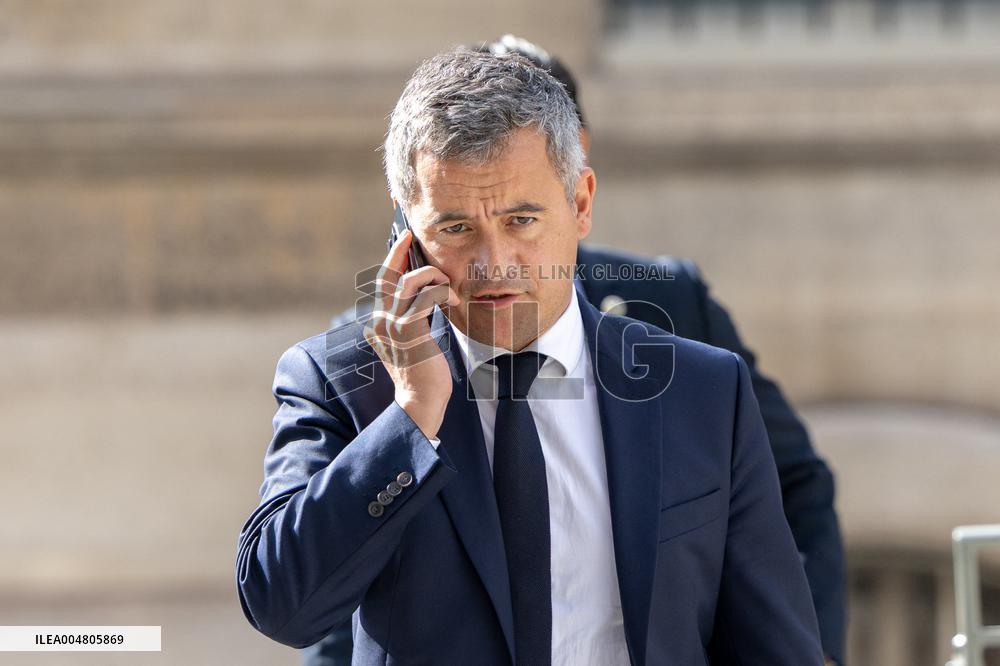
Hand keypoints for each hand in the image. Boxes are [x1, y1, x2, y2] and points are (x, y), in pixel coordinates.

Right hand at [365, 229, 459, 439]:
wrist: (421, 402)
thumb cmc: (423, 373)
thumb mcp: (413, 342)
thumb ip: (410, 319)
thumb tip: (424, 295)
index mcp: (378, 323)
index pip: (382, 283)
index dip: (392, 260)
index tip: (403, 241)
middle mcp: (379, 322)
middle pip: (387, 275)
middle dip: (400, 252)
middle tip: (412, 235)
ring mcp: (391, 326)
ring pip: (409, 282)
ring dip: (433, 276)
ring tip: (448, 286)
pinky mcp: (409, 331)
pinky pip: (425, 296)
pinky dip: (441, 291)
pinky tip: (454, 300)